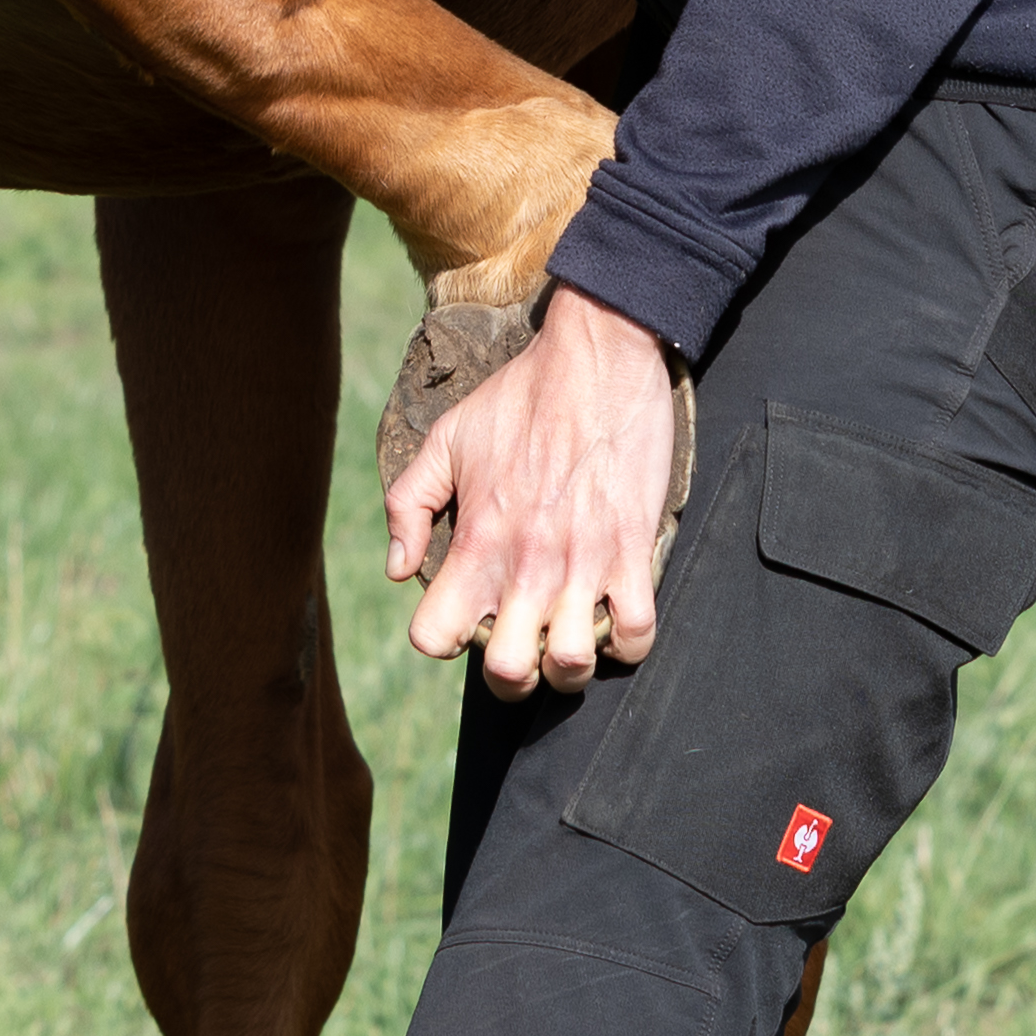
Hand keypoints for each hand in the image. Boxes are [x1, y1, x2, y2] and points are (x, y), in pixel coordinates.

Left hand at [383, 287, 678, 696]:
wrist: (596, 357)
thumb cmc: (519, 396)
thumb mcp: (446, 439)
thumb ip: (407, 504)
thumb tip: (398, 569)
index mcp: (475, 542)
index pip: (433, 638)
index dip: (442, 638)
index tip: (462, 619)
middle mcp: (525, 564)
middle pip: (507, 675)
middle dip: (510, 677)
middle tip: (520, 649)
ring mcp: (582, 563)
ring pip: (572, 666)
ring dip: (568, 666)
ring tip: (567, 637)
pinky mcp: (632, 551)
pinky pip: (637, 634)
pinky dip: (628, 642)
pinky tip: (615, 618)